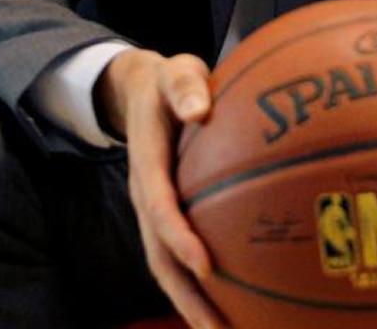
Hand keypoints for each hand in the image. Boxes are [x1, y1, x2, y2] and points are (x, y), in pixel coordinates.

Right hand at [94, 48, 226, 328]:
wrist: (141, 89)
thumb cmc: (169, 82)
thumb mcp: (175, 71)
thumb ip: (185, 85)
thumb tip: (198, 106)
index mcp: (147, 163)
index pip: (159, 207)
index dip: (179, 238)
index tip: (206, 265)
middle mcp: (146, 196)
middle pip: (159, 257)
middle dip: (185, 296)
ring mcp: (153, 212)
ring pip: (167, 268)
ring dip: (191, 304)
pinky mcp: (167, 218)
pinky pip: (180, 258)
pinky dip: (202, 287)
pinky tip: (235, 306)